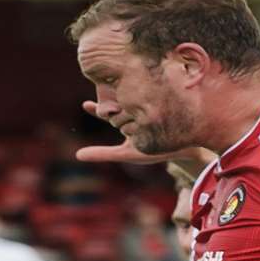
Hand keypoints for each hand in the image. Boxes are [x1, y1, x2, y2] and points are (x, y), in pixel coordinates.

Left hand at [73, 104, 217, 168]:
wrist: (183, 147)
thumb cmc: (152, 150)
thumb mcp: (125, 154)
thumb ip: (101, 153)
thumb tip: (76, 156)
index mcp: (126, 119)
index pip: (107, 112)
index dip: (96, 109)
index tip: (85, 105)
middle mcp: (135, 111)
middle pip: (118, 113)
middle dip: (119, 118)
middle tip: (127, 124)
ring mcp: (148, 108)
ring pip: (132, 113)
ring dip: (134, 122)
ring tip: (145, 129)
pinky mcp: (162, 106)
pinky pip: (149, 112)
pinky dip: (147, 117)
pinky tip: (154, 114)